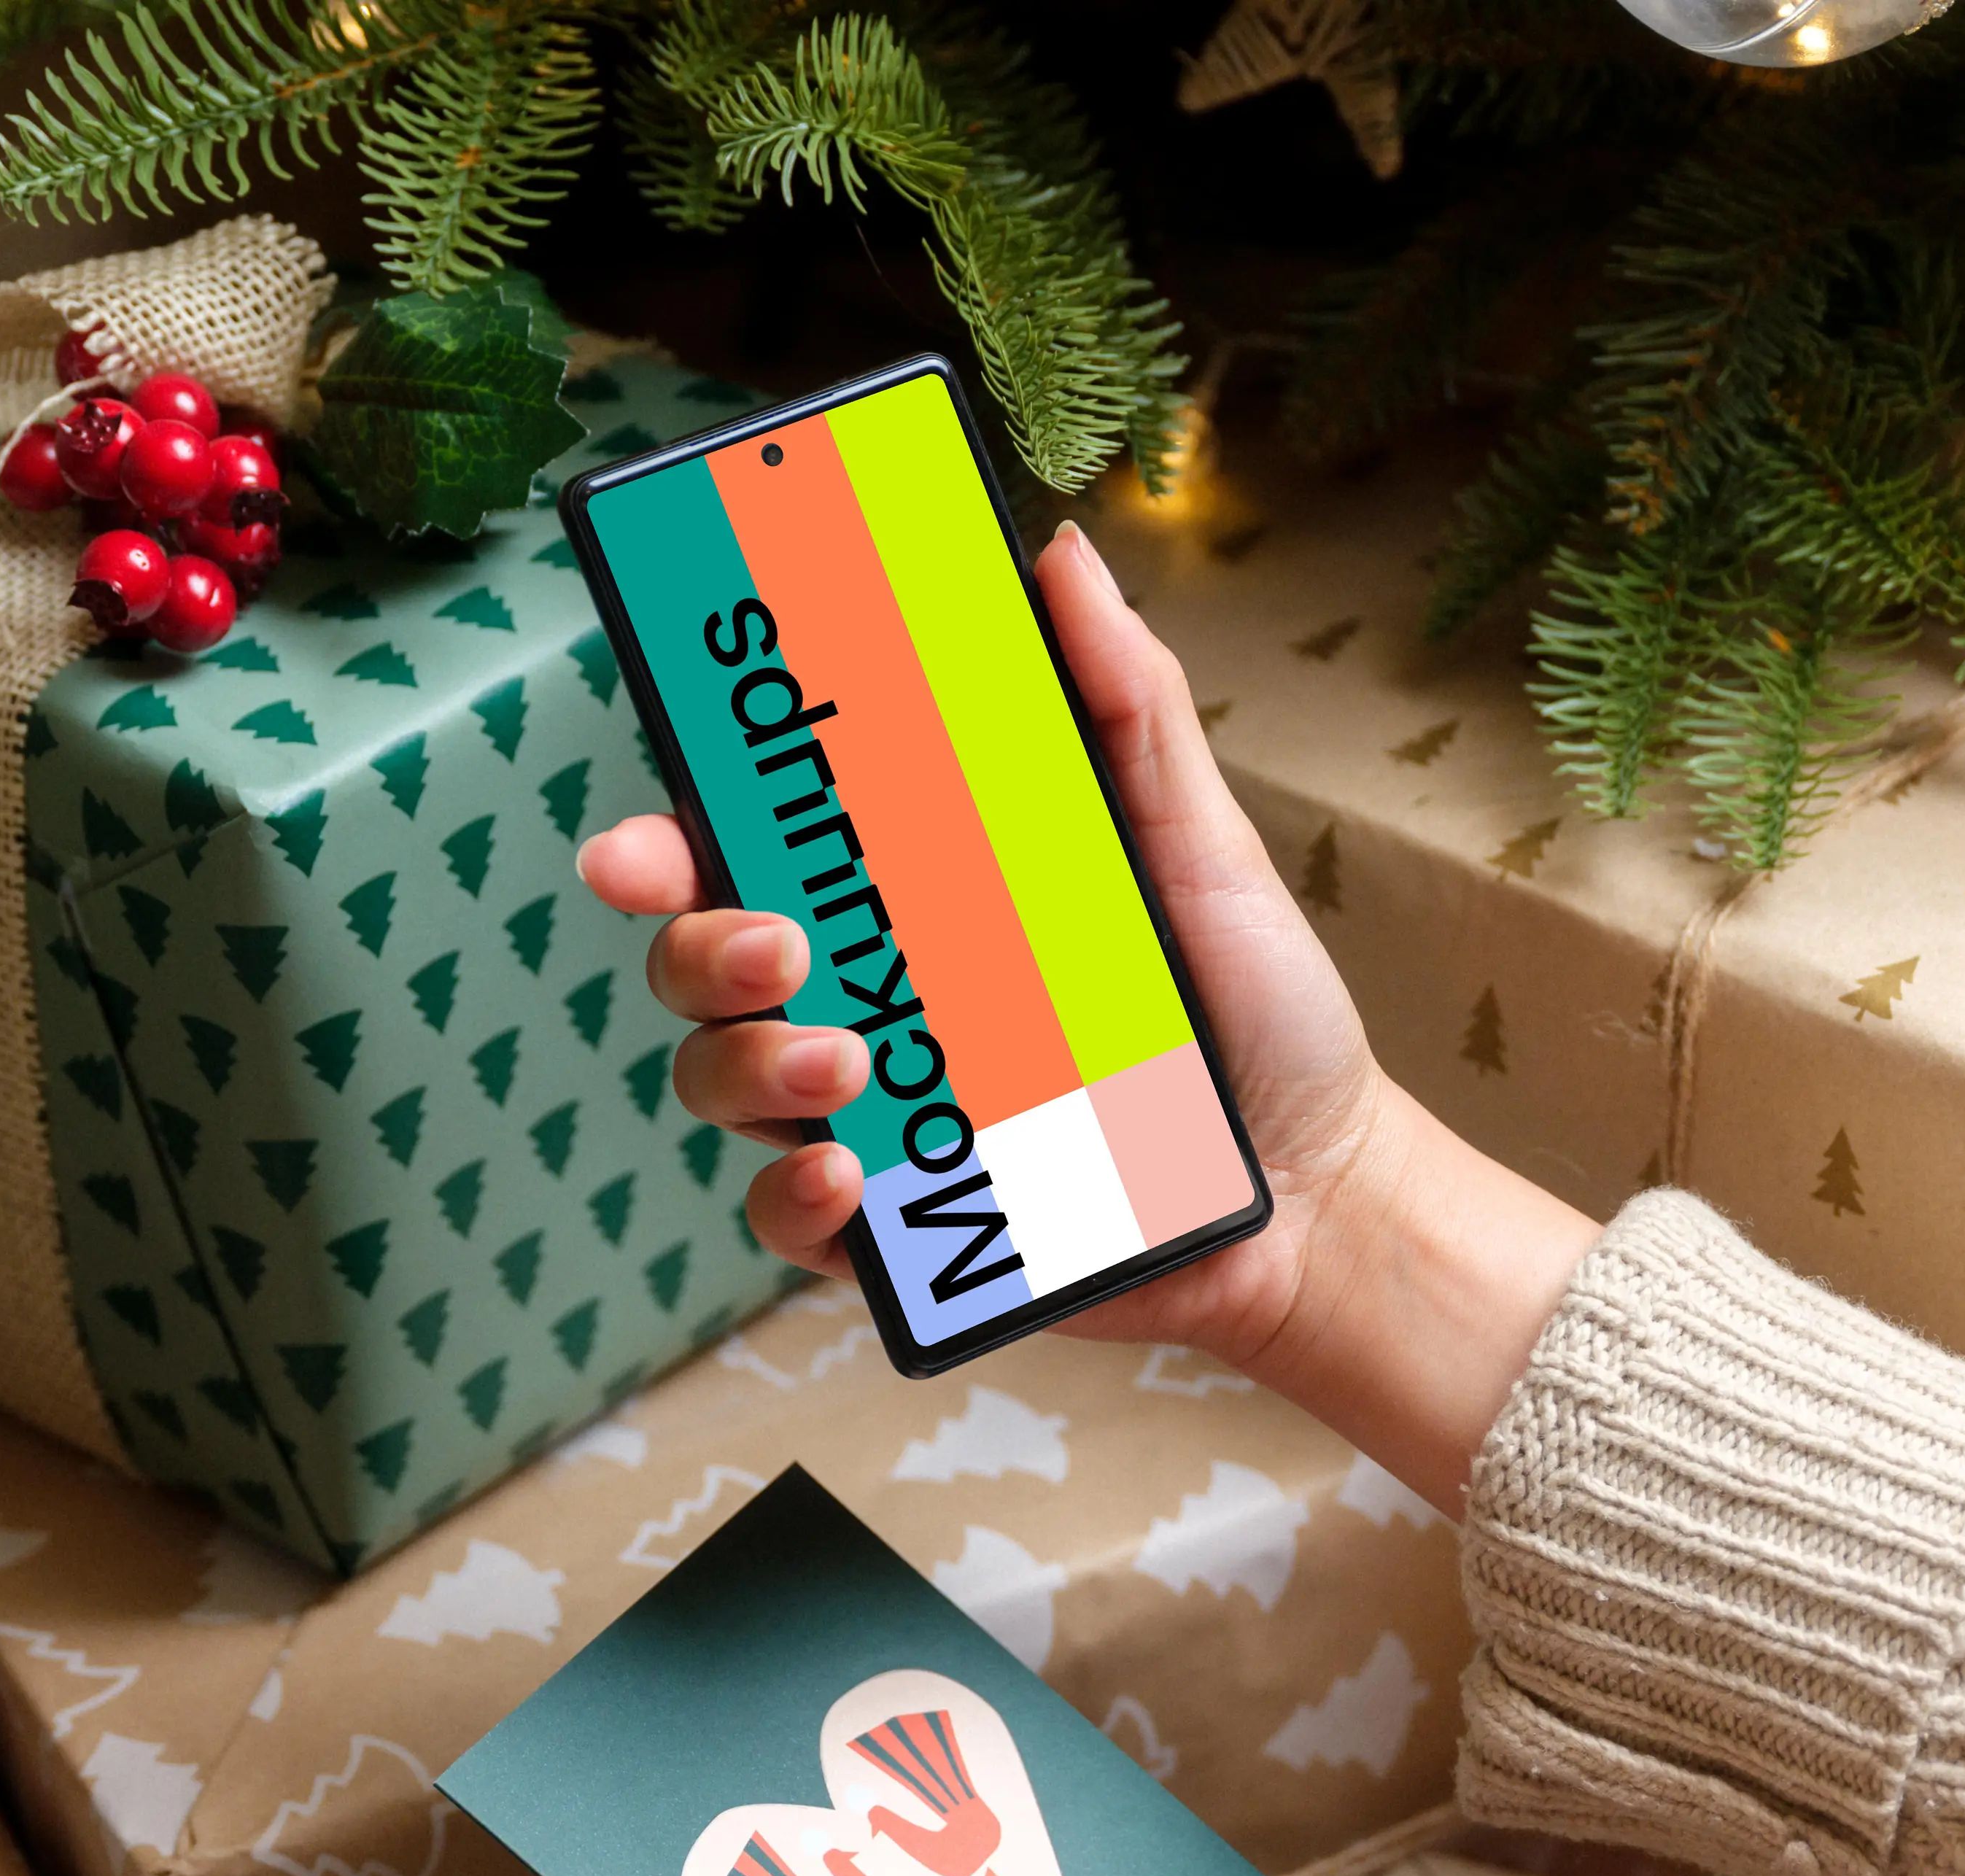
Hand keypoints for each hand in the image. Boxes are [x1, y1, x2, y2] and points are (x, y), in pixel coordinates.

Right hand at [576, 520, 1381, 1370]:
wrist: (1320, 1187)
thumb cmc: (1253, 1010)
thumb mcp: (1198, 842)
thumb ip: (1125, 703)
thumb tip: (1059, 557)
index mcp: (910, 893)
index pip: (752, 844)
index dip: (666, 834)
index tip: (644, 837)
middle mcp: (868, 995)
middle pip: (703, 958)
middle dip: (700, 945)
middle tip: (783, 945)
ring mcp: (873, 1114)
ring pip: (722, 1079)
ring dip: (751, 1063)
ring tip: (851, 1065)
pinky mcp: (902, 1230)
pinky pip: (790, 1219)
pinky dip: (795, 1198)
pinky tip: (850, 1174)